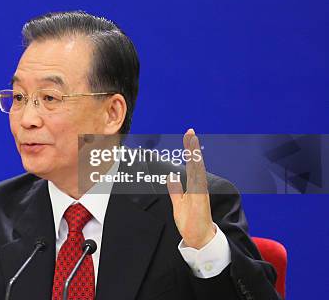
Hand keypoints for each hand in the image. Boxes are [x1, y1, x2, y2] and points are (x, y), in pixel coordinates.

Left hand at [167, 129, 214, 248]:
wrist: (199, 239)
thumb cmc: (190, 223)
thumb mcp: (179, 204)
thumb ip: (176, 190)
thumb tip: (171, 176)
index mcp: (193, 187)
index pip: (191, 165)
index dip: (189, 151)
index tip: (188, 137)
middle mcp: (198, 187)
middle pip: (195, 164)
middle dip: (192, 148)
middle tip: (190, 132)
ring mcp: (200, 193)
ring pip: (198, 170)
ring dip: (195, 155)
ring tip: (193, 141)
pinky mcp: (200, 200)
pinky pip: (199, 183)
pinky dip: (198, 172)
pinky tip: (195, 161)